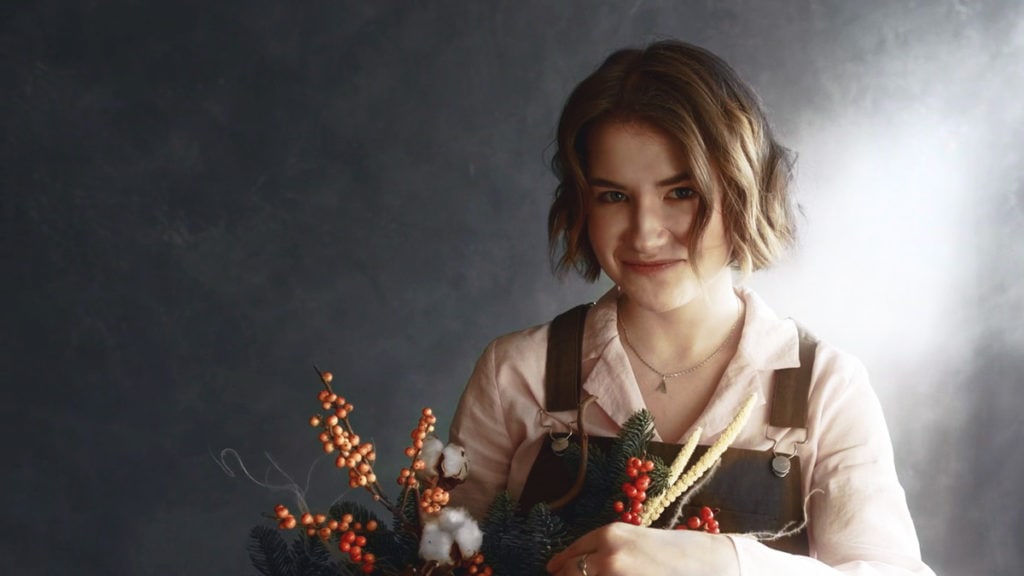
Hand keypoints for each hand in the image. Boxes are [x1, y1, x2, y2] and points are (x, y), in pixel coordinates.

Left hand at [546, 522, 738, 575]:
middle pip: (570, 573)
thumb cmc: (676, 549)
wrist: (708, 563)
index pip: (572, 553)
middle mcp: (607, 556)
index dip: (560, 563)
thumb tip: (580, 562)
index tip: (552, 569)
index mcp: (609, 534)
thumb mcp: (636, 539)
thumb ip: (608, 548)